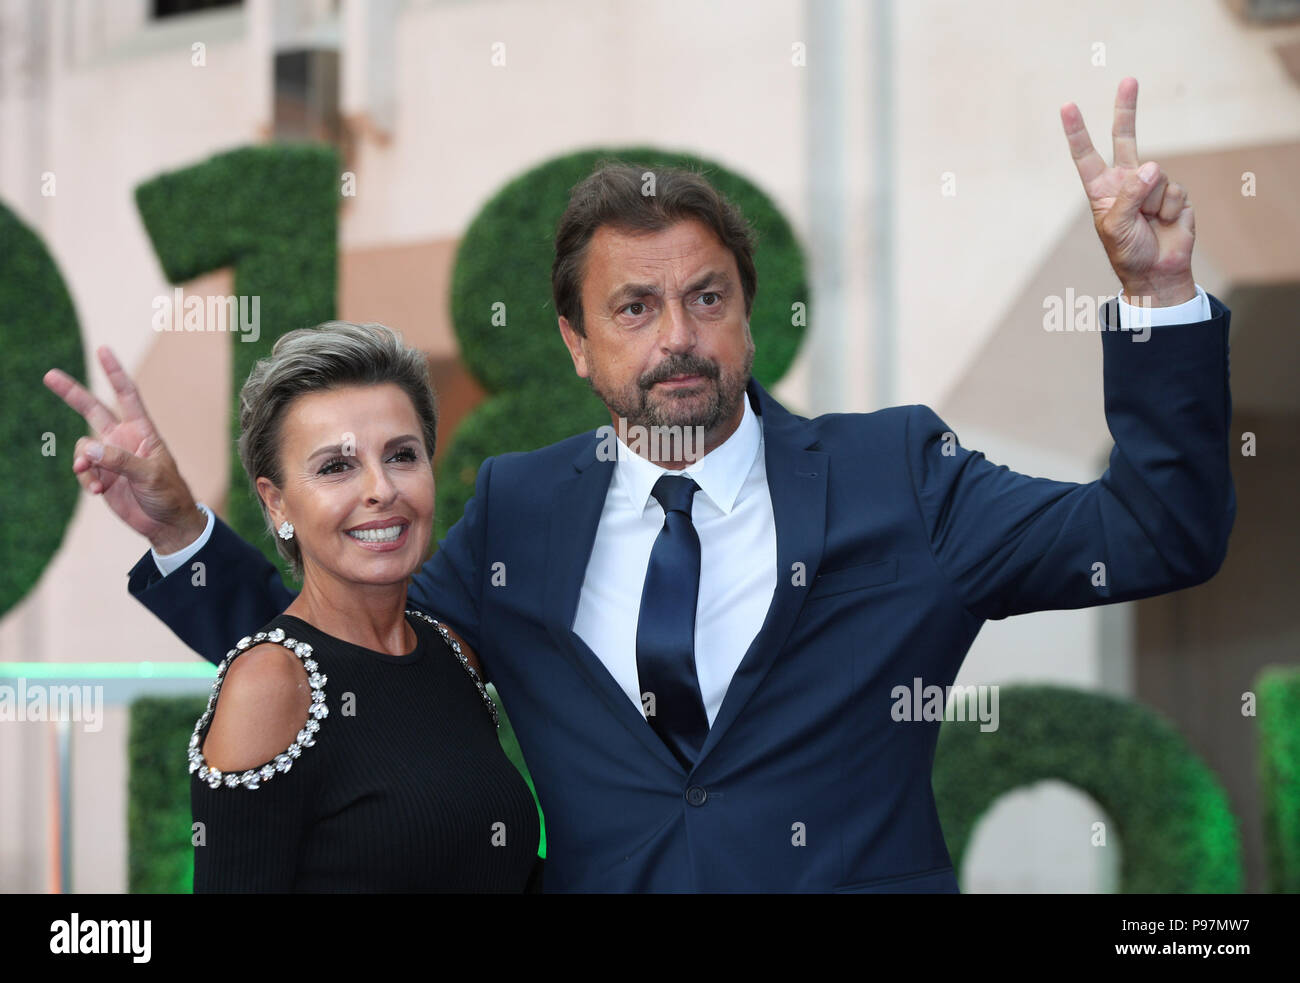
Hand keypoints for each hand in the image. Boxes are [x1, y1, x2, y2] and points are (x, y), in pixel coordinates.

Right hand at [44, 346, 206, 553]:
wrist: (166, 523)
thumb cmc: (169, 494)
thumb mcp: (150, 475)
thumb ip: (120, 461)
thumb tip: (88, 449)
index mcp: (142, 431)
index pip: (127, 395)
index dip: (114, 372)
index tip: (103, 349)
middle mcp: (123, 439)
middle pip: (93, 409)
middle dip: (72, 393)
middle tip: (49, 375)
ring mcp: (111, 457)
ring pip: (82, 448)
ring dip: (83, 463)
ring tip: (96, 481)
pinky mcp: (102, 476)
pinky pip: (83, 470)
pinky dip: (86, 480)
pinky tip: (99, 492)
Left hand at [1061, 77, 1195, 305]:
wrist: (1157, 272)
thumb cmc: (1128, 253)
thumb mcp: (1117, 227)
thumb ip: (1129, 196)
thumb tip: (1150, 166)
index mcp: (1102, 189)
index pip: (1086, 156)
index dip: (1077, 132)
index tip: (1067, 106)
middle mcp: (1126, 181)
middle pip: (1125, 138)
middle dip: (1127, 109)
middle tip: (1128, 79)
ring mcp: (1151, 185)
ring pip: (1155, 176)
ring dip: (1153, 204)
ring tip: (1149, 223)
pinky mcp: (1174, 193)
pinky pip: (1174, 191)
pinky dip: (1170, 210)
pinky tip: (1165, 223)